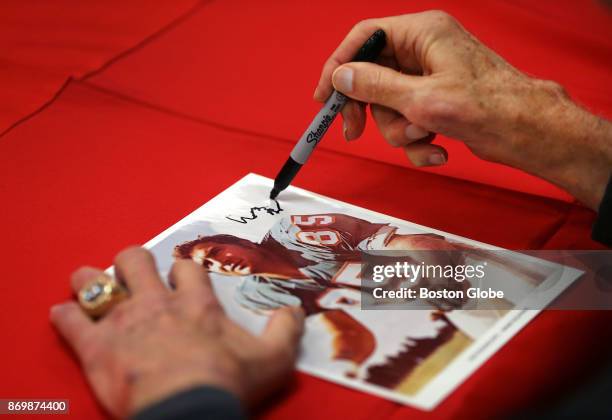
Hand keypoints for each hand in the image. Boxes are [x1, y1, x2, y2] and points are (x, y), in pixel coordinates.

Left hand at [50, 247, 303, 417]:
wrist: (188, 409)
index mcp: (195, 303)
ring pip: (97, 282)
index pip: (186, 268)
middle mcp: (155, 303)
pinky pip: (70, 322)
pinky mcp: (96, 347)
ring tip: (91, 283)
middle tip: (134, 272)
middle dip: (133, 262)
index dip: (181, 268)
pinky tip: (62, 314)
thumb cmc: (227, 382)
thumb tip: (296, 310)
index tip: (179, 275)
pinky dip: (64, 316)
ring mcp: (122, 322)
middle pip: (135, 261)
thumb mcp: (272, 358)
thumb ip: (286, 330)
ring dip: (92, 280)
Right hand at [315, 11, 611, 208]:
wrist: (529, 133)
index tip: (324, 97)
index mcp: (422, 32)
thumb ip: (375, 86)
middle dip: (372, 111)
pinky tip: (438, 153)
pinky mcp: (439, 101)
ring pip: (390, 105)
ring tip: (424, 140)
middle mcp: (425, 49)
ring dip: (400, 131)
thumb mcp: (420, 99)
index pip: (364, 37)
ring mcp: (432, 77)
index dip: (339, 65)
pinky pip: (410, 120)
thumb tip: (341, 76)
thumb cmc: (485, 108)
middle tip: (355, 133)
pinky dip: (418, 142)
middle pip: (374, 76)